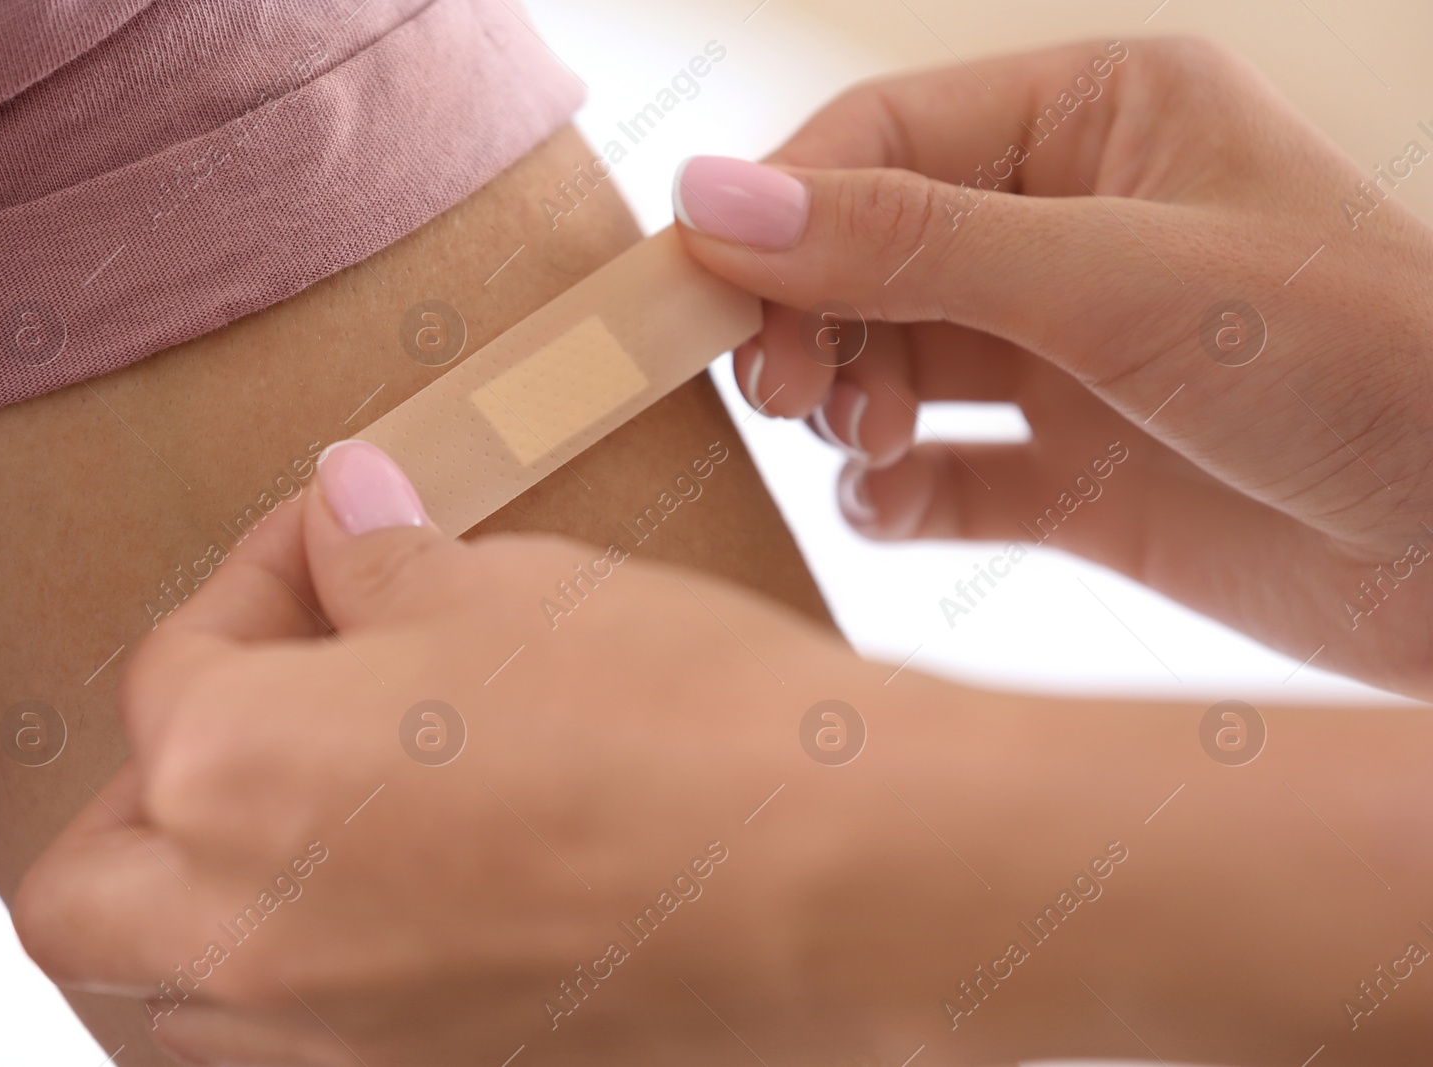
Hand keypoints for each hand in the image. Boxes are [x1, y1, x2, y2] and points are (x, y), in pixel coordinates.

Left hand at [11, 442, 1432, 1064]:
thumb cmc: (682, 713)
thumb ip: (383, 562)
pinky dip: (268, 984)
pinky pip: (269, 1048)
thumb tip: (340, 514)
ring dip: (178, 897)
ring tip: (290, 811)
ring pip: (152, 994)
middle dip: (141, 778)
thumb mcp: (516, 590)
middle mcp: (251, 934)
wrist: (837, 879)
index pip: (178, 663)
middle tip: (258, 698)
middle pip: (82, 881)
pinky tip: (368, 905)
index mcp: (241, 777)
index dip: (257, 574)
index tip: (338, 539)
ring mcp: (332, 1038)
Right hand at [674, 36, 1432, 698]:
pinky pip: (939, 474)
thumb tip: (713, 199)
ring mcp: (1067, 355)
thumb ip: (911, 243)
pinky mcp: (1071, 471)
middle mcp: (1069, 229)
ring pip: (889, 362)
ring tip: (868, 445)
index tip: (701, 294)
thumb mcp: (1118, 283)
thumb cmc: (1358, 364)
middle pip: (865, 255)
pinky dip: (895, 494)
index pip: (879, 142)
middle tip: (779, 395)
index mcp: (1094, 121)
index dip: (778, 211)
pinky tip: (895, 506)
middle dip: (809, 321)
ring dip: (848, 405)